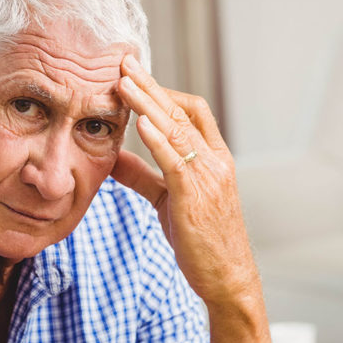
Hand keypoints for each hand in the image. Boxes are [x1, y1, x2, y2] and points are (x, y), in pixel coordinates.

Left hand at [112, 55, 257, 307]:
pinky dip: (158, 139)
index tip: (136, 78)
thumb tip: (114, 158)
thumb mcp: (168, 201)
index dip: (165, 92)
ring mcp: (209, 179)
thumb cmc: (201, 242)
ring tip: (123, 83)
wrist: (228, 278)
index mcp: (214, 160)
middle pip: (183, 112)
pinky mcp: (196, 198)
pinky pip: (176, 161)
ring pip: (178, 130)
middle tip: (124, 63)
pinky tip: (140, 122)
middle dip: (152, 86)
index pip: (193, 112)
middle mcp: (215, 162)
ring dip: (149, 103)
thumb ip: (144, 176)